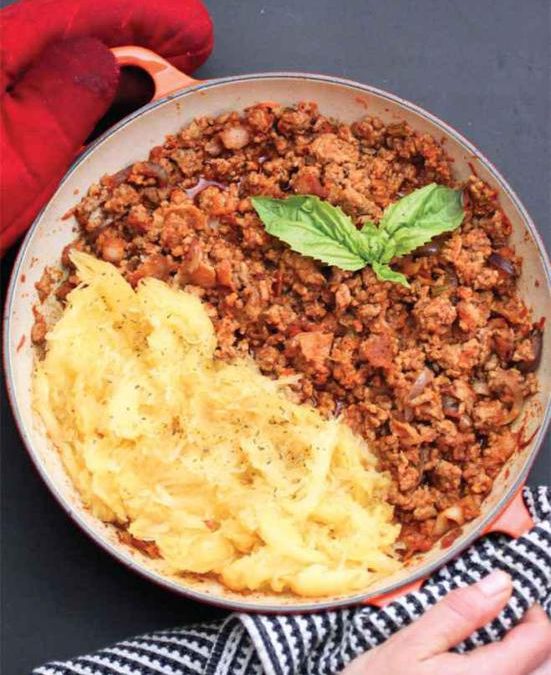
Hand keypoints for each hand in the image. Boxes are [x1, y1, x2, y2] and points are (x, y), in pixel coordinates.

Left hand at [0, 0, 212, 253]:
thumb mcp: (20, 153)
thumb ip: (65, 96)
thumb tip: (106, 59)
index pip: (84, 11)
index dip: (149, 15)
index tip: (195, 33)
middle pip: (78, 28)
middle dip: (142, 32)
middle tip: (191, 49)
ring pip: (66, 62)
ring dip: (120, 68)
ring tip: (161, 84)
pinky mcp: (0, 125)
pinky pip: (51, 95)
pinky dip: (91, 100)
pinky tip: (112, 111)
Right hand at [343, 570, 550, 674]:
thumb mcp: (411, 643)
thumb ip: (459, 614)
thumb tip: (502, 582)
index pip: (540, 643)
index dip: (533, 613)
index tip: (510, 598)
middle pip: (544, 667)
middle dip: (532, 639)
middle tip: (502, 620)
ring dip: (524, 659)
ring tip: (495, 643)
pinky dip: (514, 672)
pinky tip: (485, 664)